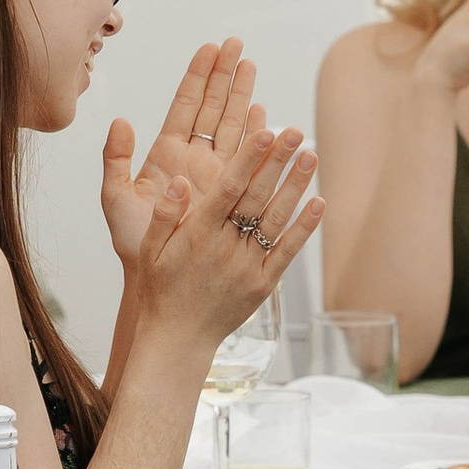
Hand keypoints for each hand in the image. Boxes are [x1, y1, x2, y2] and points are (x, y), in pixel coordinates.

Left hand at [100, 39, 270, 272]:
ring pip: (232, 125)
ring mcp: (216, 173)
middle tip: (237, 44)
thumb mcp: (116, 200)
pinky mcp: (234, 191)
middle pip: (212, 107)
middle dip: (224, 74)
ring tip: (251, 64)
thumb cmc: (135, 244)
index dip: (197, 76)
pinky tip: (263, 110)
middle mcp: (194, 158)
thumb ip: (115, 160)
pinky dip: (255, 133)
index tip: (209, 48)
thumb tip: (120, 120)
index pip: (185, 106)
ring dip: (243, 95)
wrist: (159, 277)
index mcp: (166, 154)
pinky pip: (248, 156)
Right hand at [132, 116, 324, 347]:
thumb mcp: (150, 250)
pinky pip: (287, 252)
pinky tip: (318, 203)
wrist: (178, 337)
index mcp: (197, 233)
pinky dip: (303, 228)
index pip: (227, 188)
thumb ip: (164, 214)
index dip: (248, 158)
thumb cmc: (162, 289)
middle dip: (276, 161)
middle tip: (294, 131)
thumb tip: (180, 180)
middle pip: (256, 196)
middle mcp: (225, 247)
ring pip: (275, 219)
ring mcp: (247, 266)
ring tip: (311, 156)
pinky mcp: (263, 284)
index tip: (264, 131)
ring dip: (295, 186)